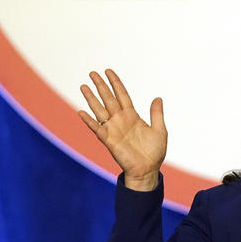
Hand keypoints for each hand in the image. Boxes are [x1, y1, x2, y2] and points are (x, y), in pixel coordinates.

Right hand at [79, 69, 166, 190]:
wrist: (147, 170)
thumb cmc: (154, 152)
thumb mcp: (159, 129)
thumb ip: (156, 113)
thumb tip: (158, 97)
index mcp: (132, 115)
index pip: (121, 95)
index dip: (115, 83)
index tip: (108, 71)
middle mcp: (120, 119)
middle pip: (108, 98)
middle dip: (101, 86)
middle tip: (92, 73)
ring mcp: (113, 129)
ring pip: (99, 109)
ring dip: (91, 98)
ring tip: (83, 86)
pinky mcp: (108, 140)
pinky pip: (97, 128)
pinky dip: (89, 120)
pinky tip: (81, 112)